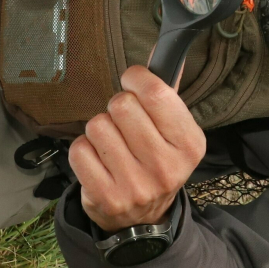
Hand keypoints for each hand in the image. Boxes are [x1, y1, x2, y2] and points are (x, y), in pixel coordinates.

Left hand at [69, 66, 205, 233]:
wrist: (143, 219)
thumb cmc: (156, 160)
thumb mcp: (174, 130)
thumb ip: (166, 89)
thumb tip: (162, 48)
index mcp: (189, 144)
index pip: (156, 93)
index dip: (136, 79)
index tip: (133, 83)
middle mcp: (166, 166)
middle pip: (121, 105)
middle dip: (117, 107)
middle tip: (124, 123)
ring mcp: (136, 185)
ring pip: (97, 125)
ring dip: (99, 129)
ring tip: (112, 144)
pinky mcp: (106, 197)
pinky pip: (79, 150)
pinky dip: (84, 150)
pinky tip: (98, 161)